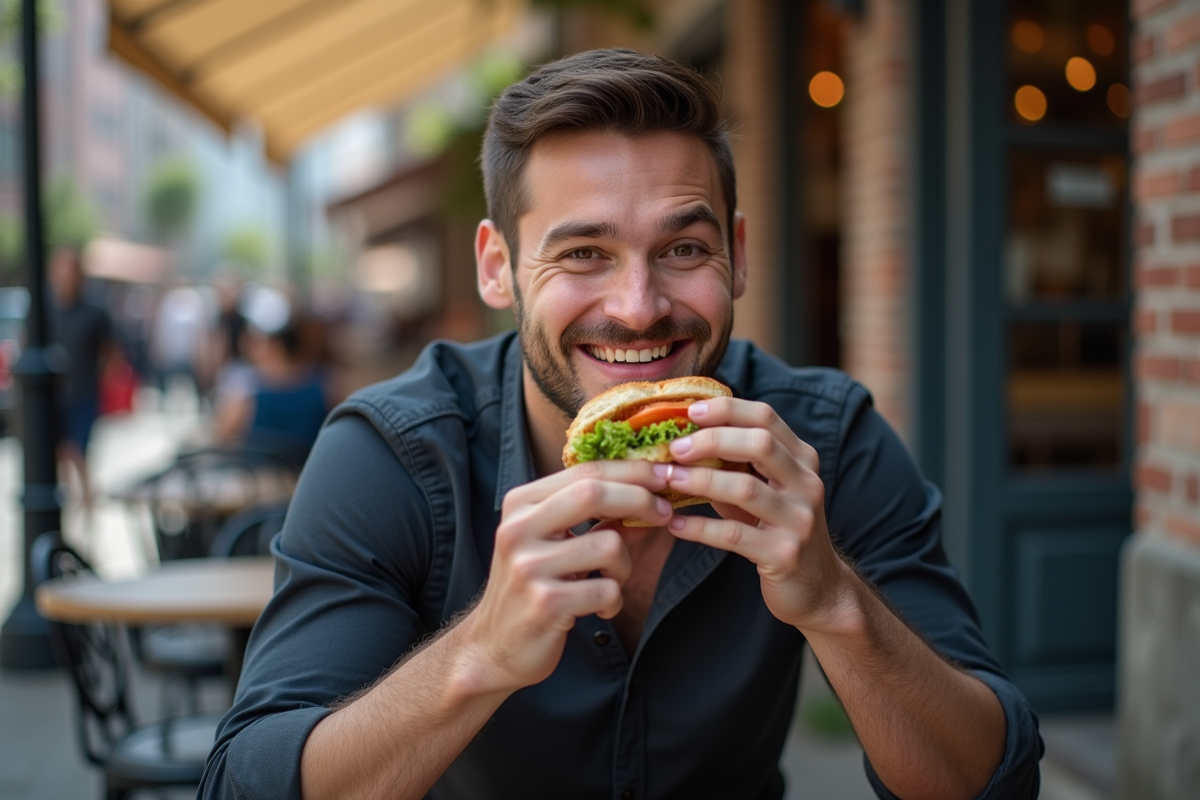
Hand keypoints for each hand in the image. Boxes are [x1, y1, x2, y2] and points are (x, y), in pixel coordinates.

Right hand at [461, 460, 672, 693]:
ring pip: (609, 545)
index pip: (584, 471)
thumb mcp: (554, 542)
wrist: (493, 646)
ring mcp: (530, 566)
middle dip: (640, 499)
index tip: (663, 475)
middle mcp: (519, 529)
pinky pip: (607, 590)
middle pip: (593, 493)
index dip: (631, 470)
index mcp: (520, 505)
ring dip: (624, 567)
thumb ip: (592, 518)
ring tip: (609, 583)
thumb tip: (649, 498)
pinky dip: (614, 601)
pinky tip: (598, 609)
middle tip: (664, 514)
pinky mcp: (546, 602)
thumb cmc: (530, 587)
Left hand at [660, 397, 855, 632]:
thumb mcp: (765, 490)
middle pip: (760, 444)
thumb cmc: (778, 529)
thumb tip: (682, 438)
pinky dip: (699, 527)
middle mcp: (806, 484)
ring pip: (745, 488)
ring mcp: (799, 520)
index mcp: (802, 460)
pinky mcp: (784, 554)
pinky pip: (734, 535)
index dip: (727, 410)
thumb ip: (736, 464)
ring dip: (699, 481)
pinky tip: (674, 524)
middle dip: (712, 440)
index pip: (766, 418)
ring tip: (667, 479)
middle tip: (674, 448)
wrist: (817, 587)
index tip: (690, 411)